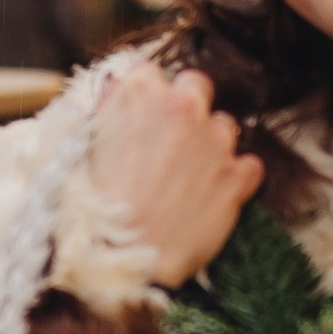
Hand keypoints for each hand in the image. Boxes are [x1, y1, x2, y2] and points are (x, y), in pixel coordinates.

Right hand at [89, 53, 261, 285]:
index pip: (150, 72)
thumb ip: (107, 112)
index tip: (142, 117)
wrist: (123, 261)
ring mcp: (214, 141)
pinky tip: (212, 196)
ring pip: (224, 126)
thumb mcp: (84, 149)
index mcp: (140, 94)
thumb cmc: (95, 210)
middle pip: (196, 86)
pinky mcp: (237, 176)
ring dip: (210, 145)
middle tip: (170, 142)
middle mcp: (182, 108)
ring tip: (188, 178)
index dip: (146, 97)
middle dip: (186, 108)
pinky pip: (248, 165)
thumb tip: (116, 88)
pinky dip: (236, 178)